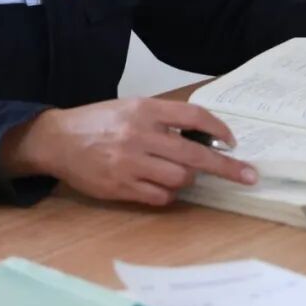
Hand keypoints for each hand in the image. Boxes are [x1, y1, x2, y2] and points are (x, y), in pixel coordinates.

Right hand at [0, 98, 259, 207]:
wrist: (57, 139)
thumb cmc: (98, 122)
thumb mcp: (130, 108)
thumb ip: (163, 120)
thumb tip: (203, 138)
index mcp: (145, 110)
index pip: (193, 118)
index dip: (219, 130)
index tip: (233, 142)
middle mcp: (139, 135)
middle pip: (195, 156)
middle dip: (227, 168)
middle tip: (249, 176)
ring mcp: (130, 163)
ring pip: (179, 180)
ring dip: (188, 180)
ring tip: (177, 174)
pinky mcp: (120, 187)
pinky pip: (159, 197)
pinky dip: (167, 194)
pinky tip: (159, 186)